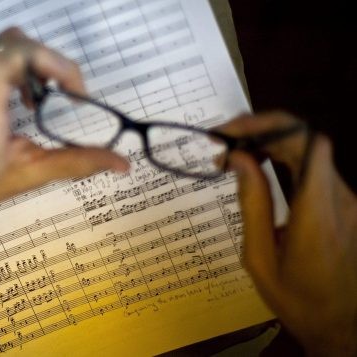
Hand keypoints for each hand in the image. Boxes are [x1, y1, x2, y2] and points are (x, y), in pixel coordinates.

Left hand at [0, 28, 128, 224]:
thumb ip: (75, 163)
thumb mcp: (28, 175)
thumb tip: (122, 163)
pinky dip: (9, 63)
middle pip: (13, 46)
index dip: (48, 61)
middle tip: (63, 93)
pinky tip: (14, 92)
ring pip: (2, 43)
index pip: (8, 60)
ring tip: (38, 95)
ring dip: (31, 61)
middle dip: (49, 62)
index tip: (71, 89)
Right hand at [218, 112, 356, 354]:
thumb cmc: (296, 299)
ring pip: (310, 152)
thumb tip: (238, 159)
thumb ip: (252, 204)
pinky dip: (284, 161)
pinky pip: (315, 170)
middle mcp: (340, 199)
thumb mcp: (259, 257)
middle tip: (222, 142)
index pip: (304, 142)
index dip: (268, 125)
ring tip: (233, 157)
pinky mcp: (347, 205)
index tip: (229, 133)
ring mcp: (348, 201)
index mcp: (317, 212)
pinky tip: (258, 170)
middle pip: (306, 140)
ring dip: (270, 145)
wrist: (341, 326)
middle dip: (261, 131)